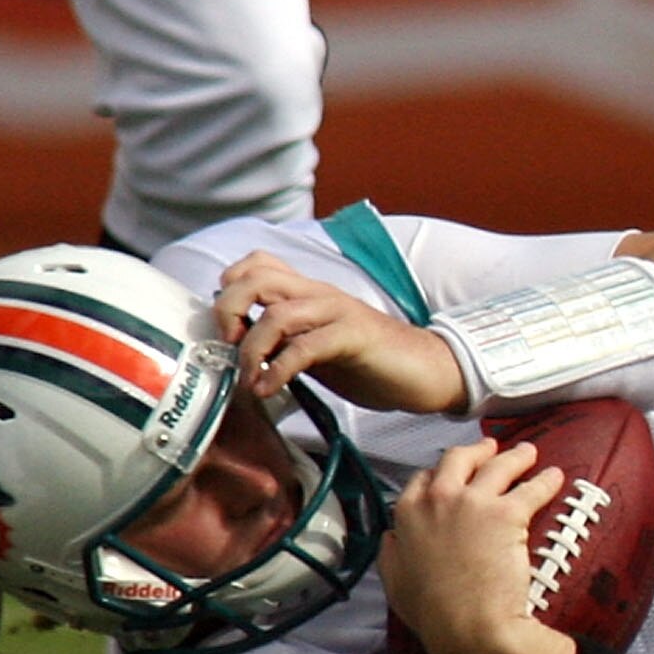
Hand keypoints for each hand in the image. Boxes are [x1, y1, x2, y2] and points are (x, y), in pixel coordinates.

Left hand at [213, 251, 469, 412]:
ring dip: (251, 350)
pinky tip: (271, 389)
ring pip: (278, 312)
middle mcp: (319, 294)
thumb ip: (284, 339)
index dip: (229, 289)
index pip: (257, 264)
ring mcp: (338, 312)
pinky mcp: (354, 337)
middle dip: (227, 313)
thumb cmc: (370, 361)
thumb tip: (240, 351)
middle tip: (229, 350)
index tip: (226, 330)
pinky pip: (306, 347)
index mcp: (308, 293)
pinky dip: (279, 370)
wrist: (427, 370)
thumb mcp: (316, 345)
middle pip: (256, 278)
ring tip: (250, 380)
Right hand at [380, 436, 574, 653]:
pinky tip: (555, 477)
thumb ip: (392, 554)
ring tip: (529, 454)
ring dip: (516, 456)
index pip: (424, 479)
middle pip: (459, 459)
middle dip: (476, 451)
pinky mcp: (508, 512)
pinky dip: (547, 481)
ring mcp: (474, 502)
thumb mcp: (396, 583)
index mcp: (408, 515)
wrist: (468, 627)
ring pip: (499, 465)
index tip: (453, 473)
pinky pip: (534, 487)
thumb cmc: (433, 614)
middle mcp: (439, 499)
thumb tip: (393, 537)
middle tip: (491, 449)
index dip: (440, 473)